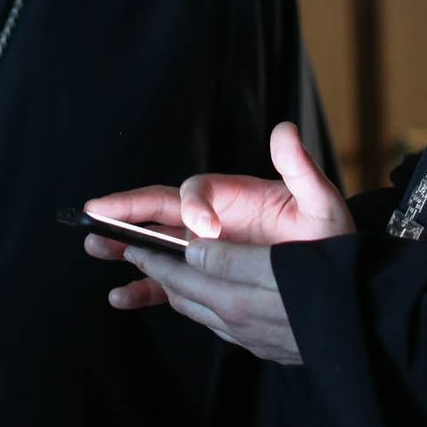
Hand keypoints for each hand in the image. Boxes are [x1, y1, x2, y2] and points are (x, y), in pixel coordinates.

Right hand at [82, 122, 351, 354]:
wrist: (332, 279)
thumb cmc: (327, 236)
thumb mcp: (320, 201)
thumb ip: (299, 168)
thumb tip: (285, 130)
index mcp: (232, 196)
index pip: (195, 190)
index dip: (192, 205)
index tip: (204, 229)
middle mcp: (210, 219)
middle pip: (158, 208)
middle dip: (126, 211)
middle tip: (96, 213)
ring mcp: (202, 250)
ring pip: (153, 243)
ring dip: (122, 244)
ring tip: (94, 245)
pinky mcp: (202, 279)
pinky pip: (165, 284)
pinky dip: (142, 290)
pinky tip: (119, 296)